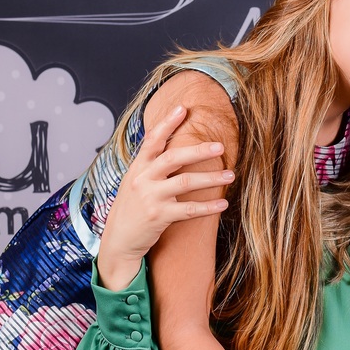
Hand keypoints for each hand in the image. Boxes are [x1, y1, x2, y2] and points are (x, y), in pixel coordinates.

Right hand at [97, 105, 233, 288]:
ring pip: (186, 182)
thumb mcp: (135, 182)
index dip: (167, 123)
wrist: (119, 241)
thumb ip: (151, 165)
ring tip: (230, 175)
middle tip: (220, 146)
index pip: (152, 140)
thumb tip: (171, 144)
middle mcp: (142, 179)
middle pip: (173, 157)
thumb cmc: (132, 208)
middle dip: (198, 150)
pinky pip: (189, 209)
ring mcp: (150, 198)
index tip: (183, 108)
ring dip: (211, 178)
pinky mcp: (159, 217)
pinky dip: (208, 206)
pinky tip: (223, 203)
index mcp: (137, 167)